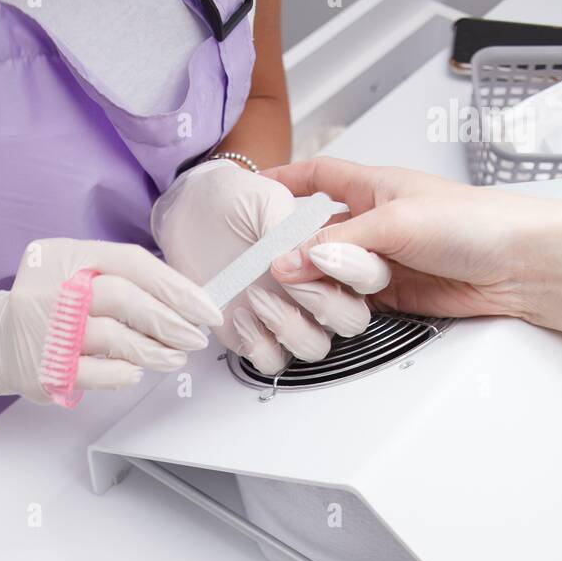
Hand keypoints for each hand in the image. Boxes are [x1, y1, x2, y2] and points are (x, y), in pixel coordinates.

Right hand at [0, 238, 222, 402]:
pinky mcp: (46, 369)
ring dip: (155, 351)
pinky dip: (124, 373)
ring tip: (175, 357)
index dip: (175, 287)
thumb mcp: (75, 272)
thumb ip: (120, 278)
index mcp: (66, 256)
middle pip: (125, 299)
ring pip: (114, 338)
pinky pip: (97, 373)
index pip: (131, 263)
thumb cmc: (49, 306)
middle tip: (196, 337)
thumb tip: (183, 300)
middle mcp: (53, 289)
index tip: (204, 308)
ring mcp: (47, 330)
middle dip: (170, 321)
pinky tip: (136, 371)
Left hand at [152, 160, 388, 374]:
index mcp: (333, 256)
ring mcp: (289, 318)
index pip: (370, 276)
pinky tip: (240, 316)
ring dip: (291, 327)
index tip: (321, 255)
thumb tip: (305, 252)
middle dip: (325, 303)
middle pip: (352, 321)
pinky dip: (259, 345)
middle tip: (291, 280)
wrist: (191, 216)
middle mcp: (318, 291)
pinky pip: (273, 361)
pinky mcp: (257, 338)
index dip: (356, 271)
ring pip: (316, 348)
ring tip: (257, 296)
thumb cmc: (233, 201)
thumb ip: (290, 225)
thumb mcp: (265, 198)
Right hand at [267, 159, 544, 321]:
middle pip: (318, 235)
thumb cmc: (473, 222)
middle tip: (269, 268)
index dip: (286, 179)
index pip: (319, 176)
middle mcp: (375, 223)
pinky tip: (331, 311)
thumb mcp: (392, 222)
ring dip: (319, 285)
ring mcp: (382, 261)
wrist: (515, 265)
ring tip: (307, 293)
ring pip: (332, 274)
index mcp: (375, 187)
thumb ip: (336, 244)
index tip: (255, 190)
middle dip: (295, 251)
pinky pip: (351, 302)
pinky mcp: (392, 295)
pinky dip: (338, 308)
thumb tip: (289, 261)